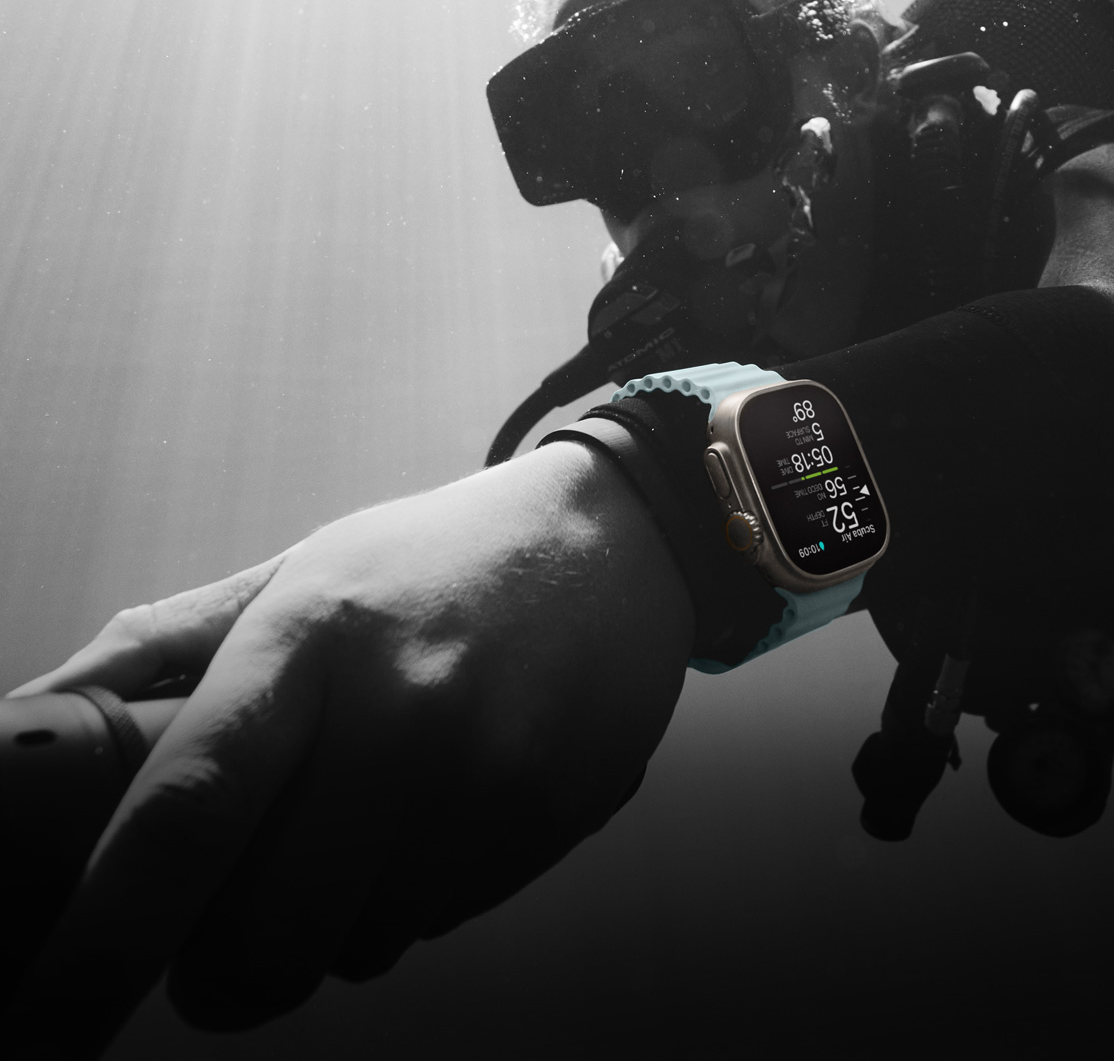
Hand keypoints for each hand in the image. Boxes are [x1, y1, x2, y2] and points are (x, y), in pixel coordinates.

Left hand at [4, 442, 694, 1056]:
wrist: (619, 537)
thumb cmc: (435, 559)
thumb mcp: (299, 570)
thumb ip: (164, 647)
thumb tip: (33, 723)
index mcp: (309, 639)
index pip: (185, 815)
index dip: (103, 941)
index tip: (46, 1025)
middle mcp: (404, 710)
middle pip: (268, 933)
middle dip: (222, 975)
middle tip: (220, 945)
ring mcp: (491, 771)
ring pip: (358, 946)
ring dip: (331, 925)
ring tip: (364, 827)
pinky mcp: (555, 814)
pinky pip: (439, 922)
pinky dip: (411, 901)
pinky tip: (438, 812)